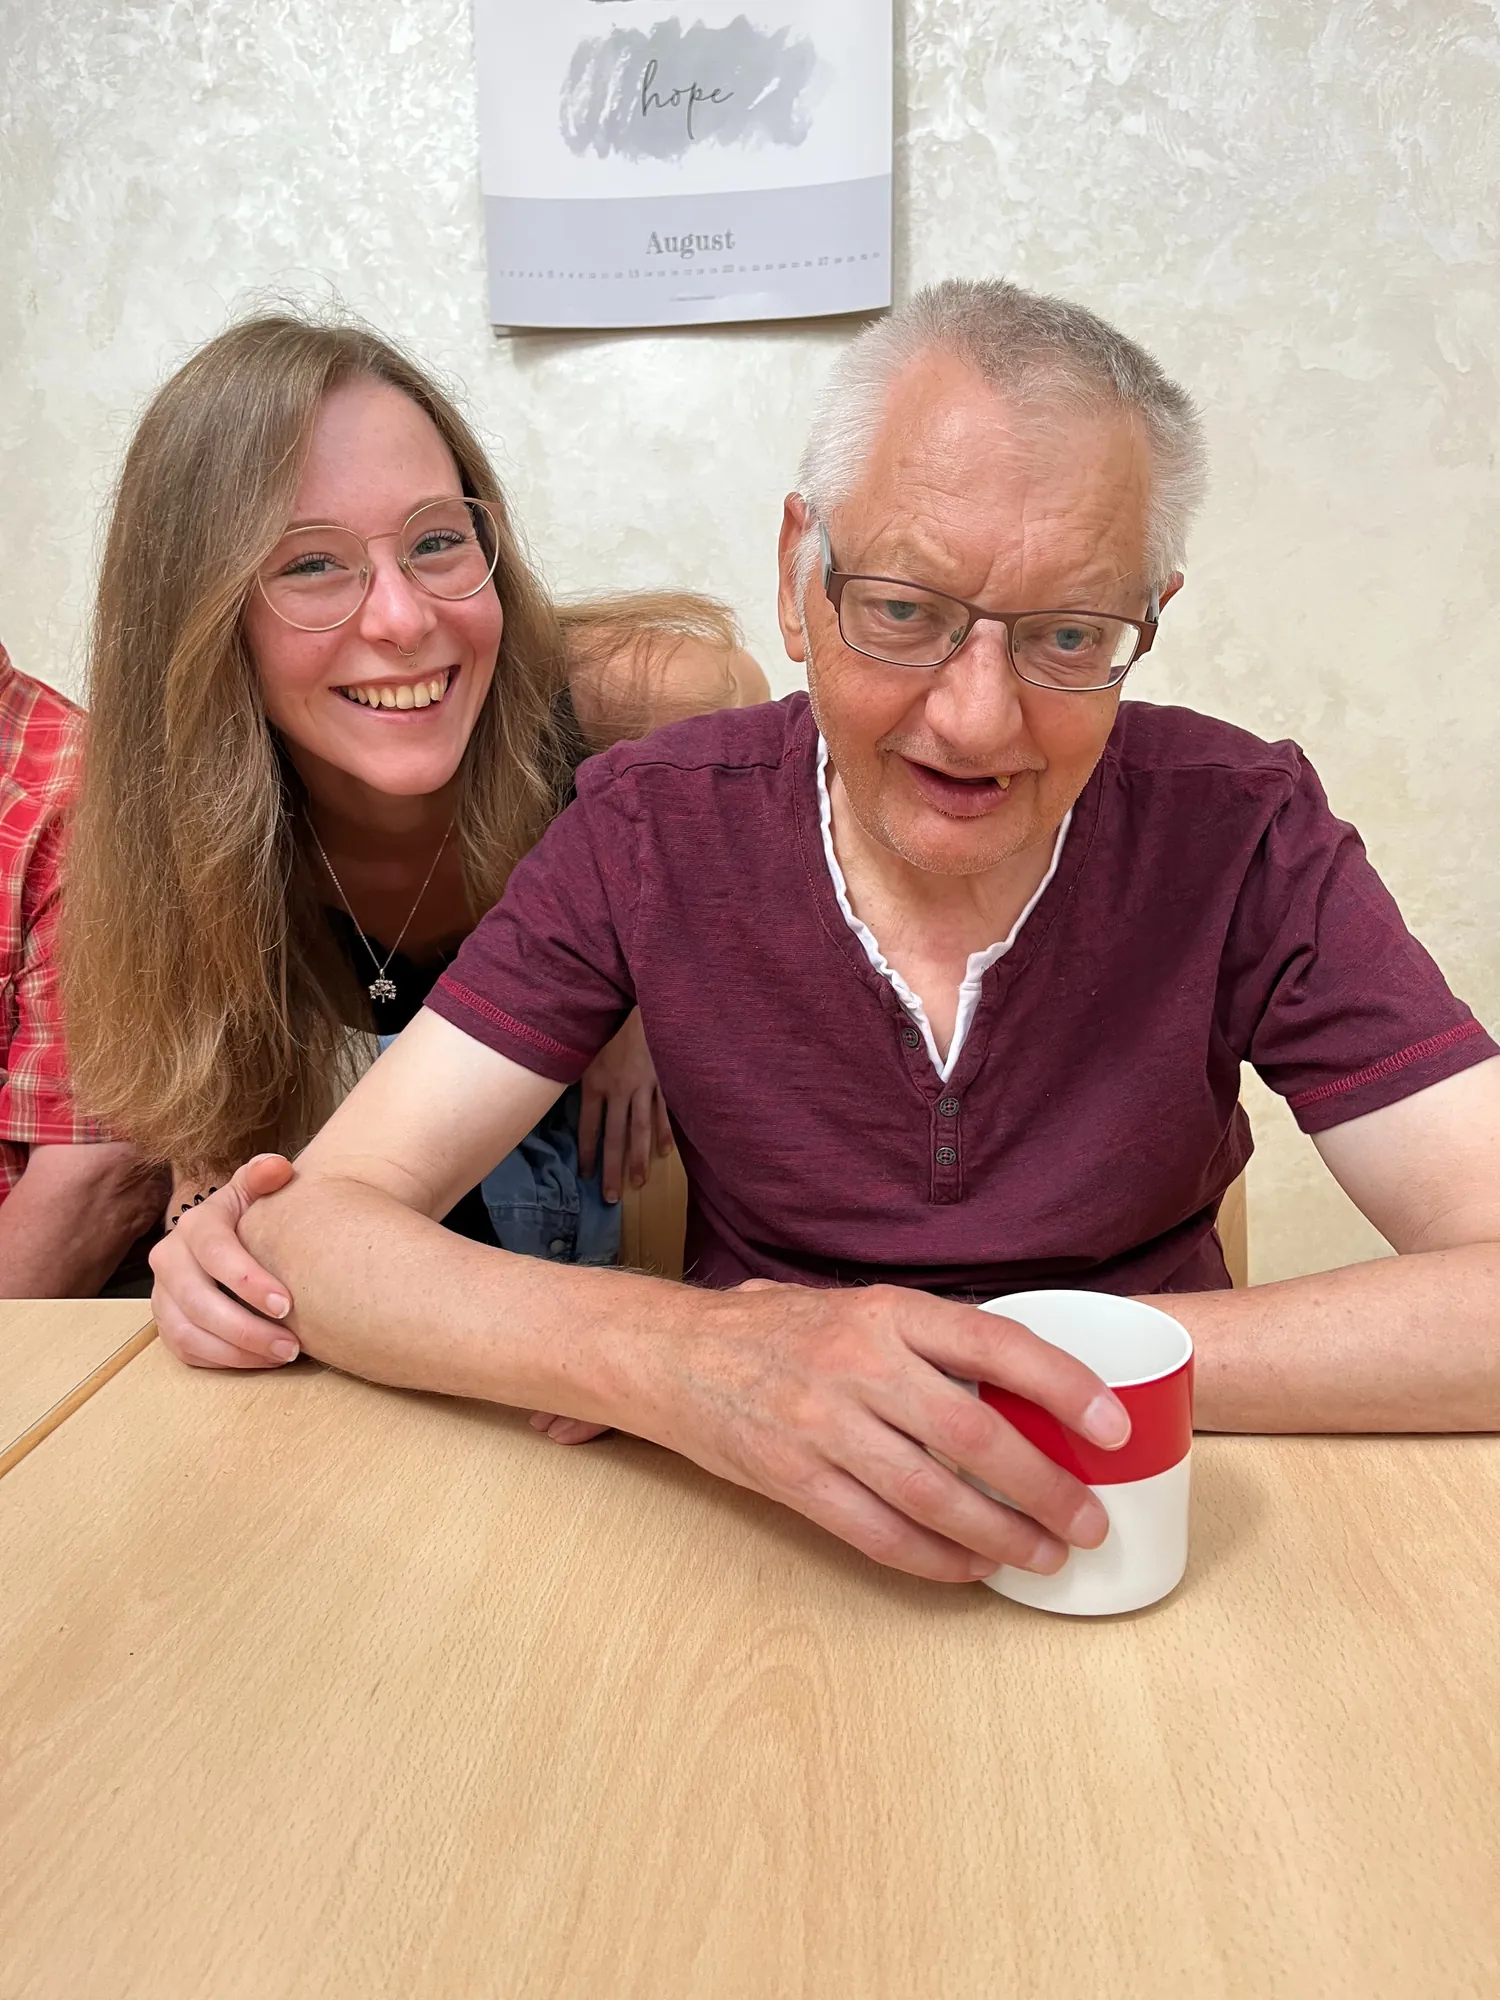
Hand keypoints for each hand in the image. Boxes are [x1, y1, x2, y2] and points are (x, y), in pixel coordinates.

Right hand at [149, 1155, 299, 1368]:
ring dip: (237, 1352)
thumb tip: (277, 1169)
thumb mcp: (255, 1189)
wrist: (228, 1233)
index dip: (249, 1281)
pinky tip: (260, 1360)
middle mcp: (168, 1260)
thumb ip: (264, 1176)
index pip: (215, 1253)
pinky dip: (224, 1361)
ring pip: (189, 1334)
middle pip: (199, 1302)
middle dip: (247, 1329)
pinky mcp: (166, 1323)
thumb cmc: (250, 1214)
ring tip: (283, 1356)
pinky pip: (187, 1351)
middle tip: (292, 1345)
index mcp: (194, 1225)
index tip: (287, 1304)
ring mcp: (163, 1295)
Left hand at [577, 1008, 672, 1203]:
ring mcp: (644, 1087)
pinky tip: (664, 1153)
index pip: (588, 1128)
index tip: (585, 1176)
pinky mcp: (664, 1080)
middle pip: (615, 1137)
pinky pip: (664, 1111)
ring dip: (639, 1159)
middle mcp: (619, 1090)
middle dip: (612, 1169)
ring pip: (640, 1130)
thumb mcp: (584, 1046)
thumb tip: (561, 1093)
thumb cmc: (607, 1022)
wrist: (641, 1002)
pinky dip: (665, 1132)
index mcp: (596, 1083)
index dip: (586, 1154)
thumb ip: (578, 1072)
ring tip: (638, 1183)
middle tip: (612, 1198)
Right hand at [622, 1281, 1130, 1583]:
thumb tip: (1024, 1384)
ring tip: (1044, 1556)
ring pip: (932, 1494)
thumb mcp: (857, 1308)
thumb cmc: (777, 1331)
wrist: (671, 1354)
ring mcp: (821, 1425)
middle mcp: (857, 1363)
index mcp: (885, 1311)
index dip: (1063, 1386)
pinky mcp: (792, 1479)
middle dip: (1044, 1485)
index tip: (1113, 1426)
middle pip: (973, 1433)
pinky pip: (878, 1533)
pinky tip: (971, 1568)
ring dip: (1000, 1534)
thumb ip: (927, 1341)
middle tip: (1088, 1520)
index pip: (995, 1344)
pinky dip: (934, 1559)